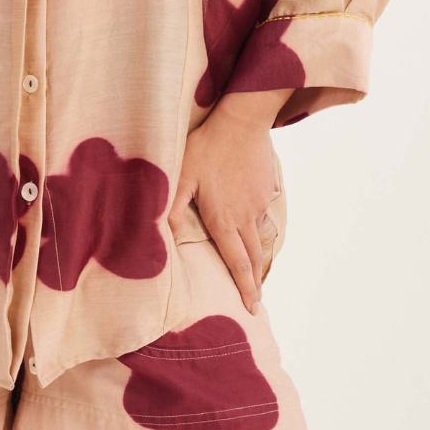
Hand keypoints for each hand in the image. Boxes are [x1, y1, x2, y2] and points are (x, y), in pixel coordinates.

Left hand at [167, 89, 292, 314]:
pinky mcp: (267, 190)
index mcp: (223, 219)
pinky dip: (256, 227)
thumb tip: (163, 236)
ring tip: (253, 269)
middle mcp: (245, 217)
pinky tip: (248, 223)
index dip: (245, 287)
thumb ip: (172, 208)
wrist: (242, 121)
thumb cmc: (206, 147)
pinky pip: (261, 215)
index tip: (253, 308)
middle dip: (254, 281)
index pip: (237, 263)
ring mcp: (259, 204)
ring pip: (258, 236)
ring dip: (256, 255)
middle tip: (256, 300)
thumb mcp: (181, 176)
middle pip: (254, 257)